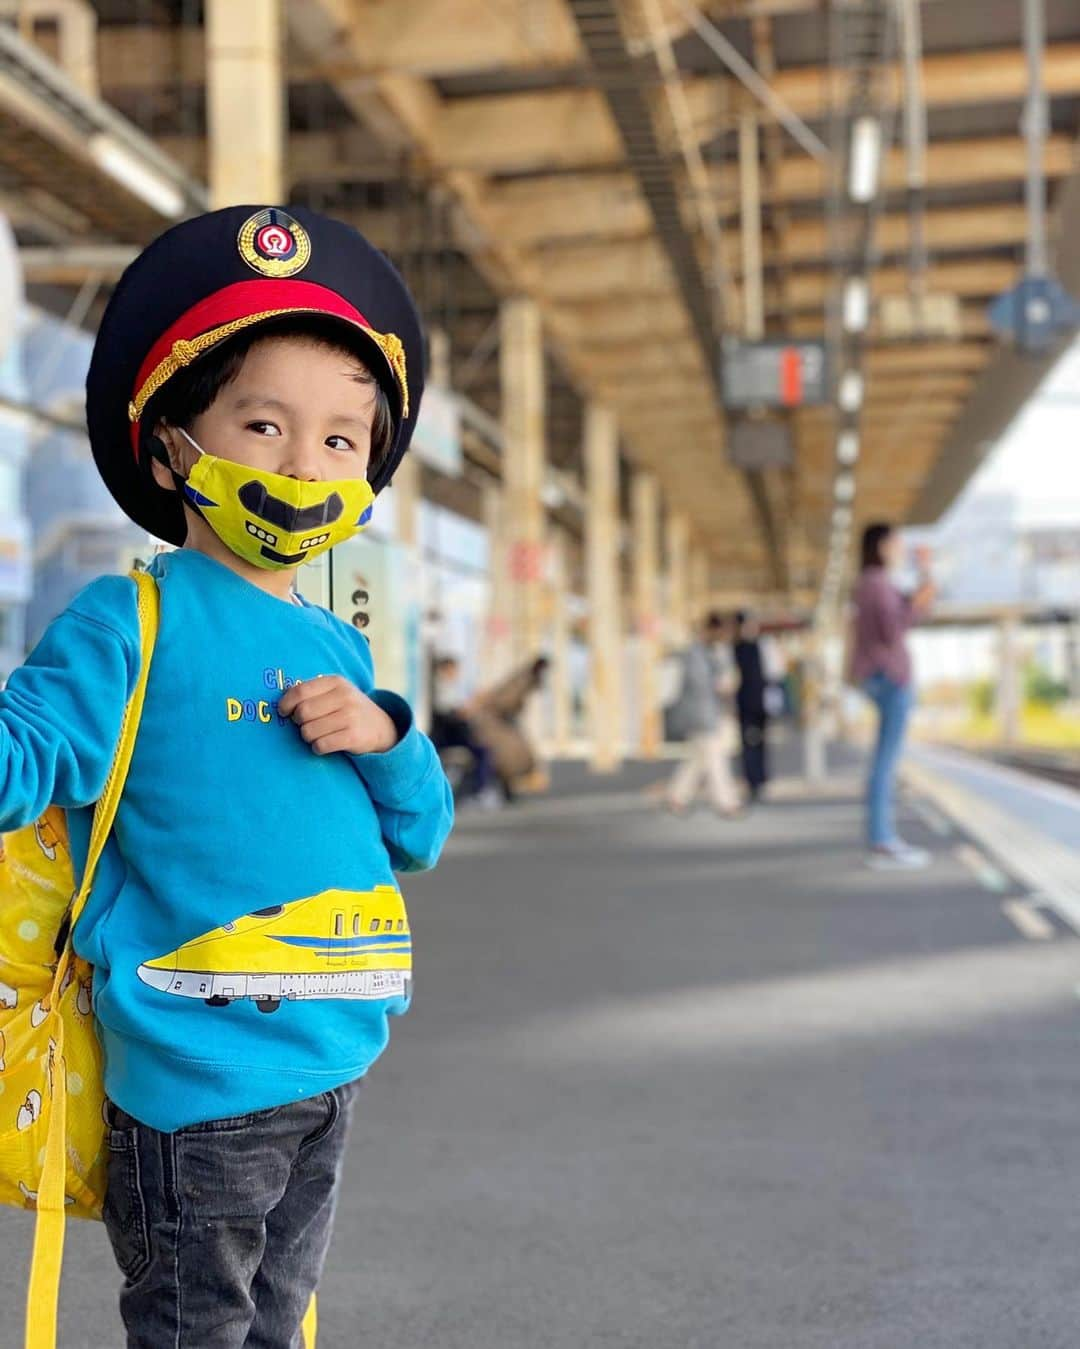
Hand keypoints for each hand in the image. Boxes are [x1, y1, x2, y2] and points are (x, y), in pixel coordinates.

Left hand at [278, 676, 398, 756]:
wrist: (381, 727)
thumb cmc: (348, 709)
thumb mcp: (335, 692)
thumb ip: (311, 692)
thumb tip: (282, 700)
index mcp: (336, 682)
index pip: (300, 691)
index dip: (286, 703)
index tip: (284, 712)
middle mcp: (344, 696)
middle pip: (302, 713)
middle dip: (299, 723)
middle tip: (306, 724)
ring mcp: (350, 716)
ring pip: (309, 731)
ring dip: (308, 737)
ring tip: (319, 734)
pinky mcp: (353, 736)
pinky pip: (320, 745)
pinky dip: (318, 748)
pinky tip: (326, 744)